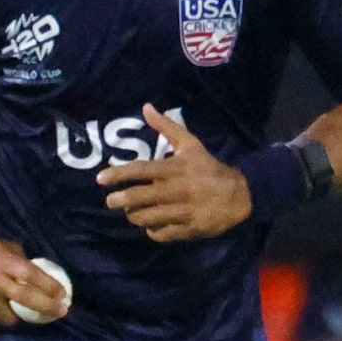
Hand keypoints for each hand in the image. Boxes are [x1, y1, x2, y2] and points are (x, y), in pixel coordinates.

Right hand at [0, 197, 68, 324]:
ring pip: (4, 315)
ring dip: (15, 315)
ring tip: (19, 312)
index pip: (30, 275)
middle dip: (44, 307)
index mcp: (1, 259)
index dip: (49, 286)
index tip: (63, 296)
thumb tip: (35, 271)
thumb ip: (16, 258)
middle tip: (59, 312)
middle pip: (23, 298)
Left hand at [97, 106, 251, 242]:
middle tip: (110, 201)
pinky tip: (151, 225)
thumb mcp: (190, 144)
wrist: (241, 194)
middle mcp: (178, 190)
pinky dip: (153, 230)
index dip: (119, 174)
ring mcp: (184, 211)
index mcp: (176, 168)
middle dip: (120, 200)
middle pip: (141, 197)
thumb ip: (167, 127)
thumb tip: (146, 107)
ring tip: (130, 213)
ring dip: (134, 216)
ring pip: (148, 217)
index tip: (101, 178)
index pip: (141, 170)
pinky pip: (163, 233)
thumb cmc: (209, 167)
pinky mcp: (190, 229)